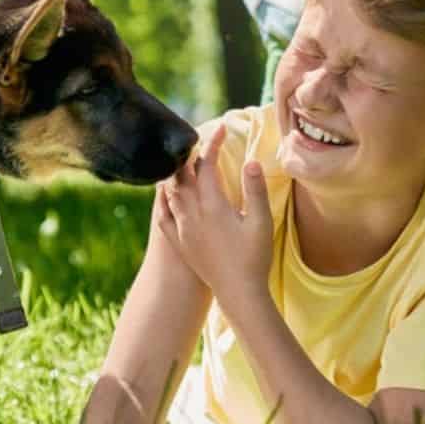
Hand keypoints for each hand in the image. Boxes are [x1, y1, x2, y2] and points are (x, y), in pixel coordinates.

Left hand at [156, 123, 272, 306]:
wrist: (238, 293)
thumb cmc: (254, 258)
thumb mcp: (262, 222)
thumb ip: (255, 189)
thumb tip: (251, 161)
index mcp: (213, 206)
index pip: (206, 165)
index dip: (212, 144)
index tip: (221, 130)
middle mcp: (192, 214)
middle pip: (182, 176)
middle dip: (189, 156)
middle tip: (197, 143)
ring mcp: (182, 229)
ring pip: (170, 193)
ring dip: (175, 175)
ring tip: (181, 162)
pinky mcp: (179, 243)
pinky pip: (163, 215)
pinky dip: (163, 200)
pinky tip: (165, 194)